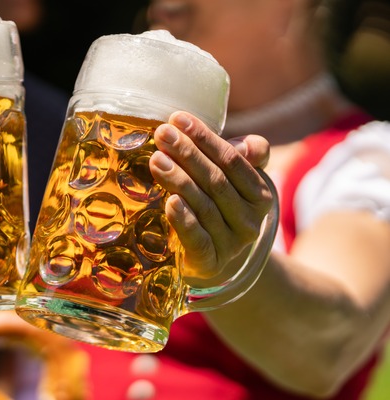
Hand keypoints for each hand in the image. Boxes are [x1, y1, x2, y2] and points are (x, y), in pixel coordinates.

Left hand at [149, 111, 273, 279]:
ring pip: (204, 206)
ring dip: (179, 180)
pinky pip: (197, 239)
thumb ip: (240, 157)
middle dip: (187, 154)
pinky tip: (170, 202)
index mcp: (259, 194)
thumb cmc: (216, 208)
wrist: (211, 262)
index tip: (177, 119)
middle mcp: (250, 220)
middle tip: (162, 134)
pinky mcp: (209, 263)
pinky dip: (184, 219)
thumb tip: (248, 145)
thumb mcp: (230, 180)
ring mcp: (231, 244)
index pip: (233, 160)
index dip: (205, 138)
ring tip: (157, 160)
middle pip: (216, 181)